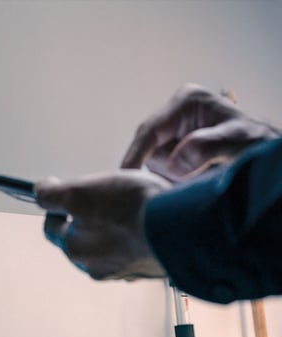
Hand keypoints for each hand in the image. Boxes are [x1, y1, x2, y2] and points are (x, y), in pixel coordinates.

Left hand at [36, 170, 170, 280]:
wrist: (184, 228)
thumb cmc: (134, 210)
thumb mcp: (81, 193)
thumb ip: (53, 195)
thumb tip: (40, 191)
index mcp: (75, 248)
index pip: (52, 228)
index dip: (57, 207)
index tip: (65, 194)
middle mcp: (96, 266)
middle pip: (82, 239)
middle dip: (89, 219)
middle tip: (106, 199)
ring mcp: (125, 270)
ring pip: (110, 246)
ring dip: (116, 229)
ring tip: (132, 208)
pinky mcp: (151, 268)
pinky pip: (137, 250)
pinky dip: (139, 237)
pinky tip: (150, 222)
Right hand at [121, 83, 279, 180]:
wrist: (267, 156)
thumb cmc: (257, 144)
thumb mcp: (237, 143)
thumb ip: (206, 148)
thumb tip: (175, 163)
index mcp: (187, 101)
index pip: (150, 130)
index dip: (135, 154)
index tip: (125, 176)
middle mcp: (175, 112)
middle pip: (147, 146)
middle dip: (163, 166)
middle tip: (188, 179)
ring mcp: (173, 129)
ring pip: (152, 158)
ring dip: (170, 174)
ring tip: (199, 176)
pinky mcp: (173, 145)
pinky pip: (160, 165)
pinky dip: (172, 177)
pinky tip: (193, 177)